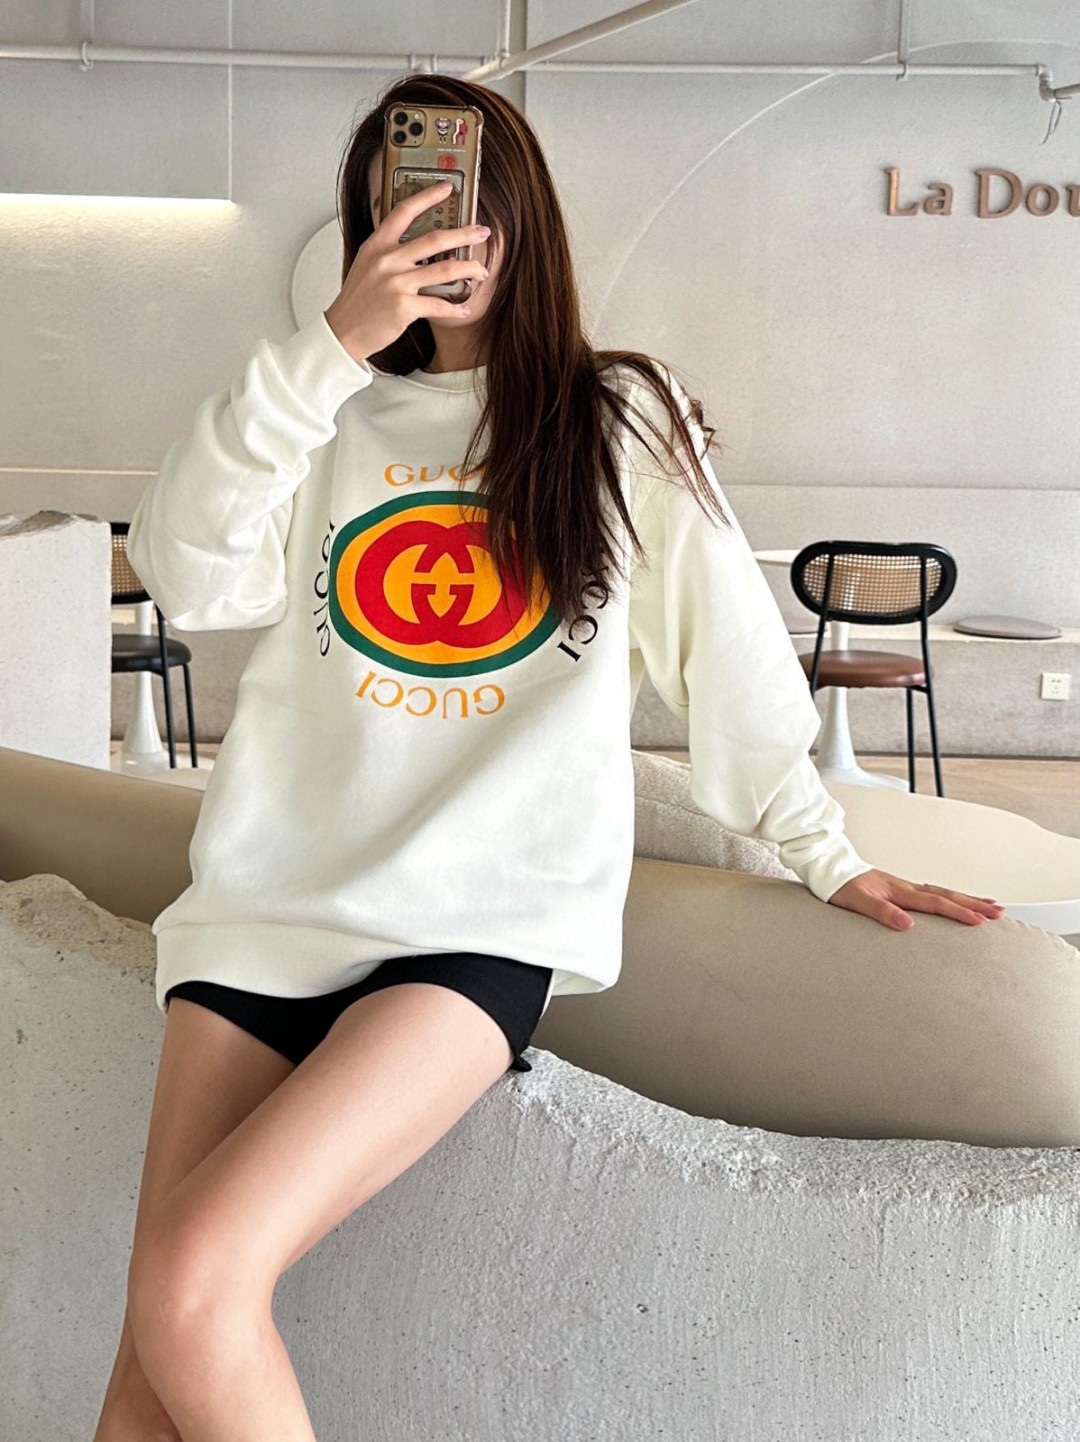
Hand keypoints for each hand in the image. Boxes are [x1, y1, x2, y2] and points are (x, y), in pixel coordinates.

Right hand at [324, 181, 490, 365]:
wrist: (344, 331)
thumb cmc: (357, 301)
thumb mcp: (367, 265)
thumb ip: (388, 251)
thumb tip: (416, 246)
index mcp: (378, 245)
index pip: (404, 212)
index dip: (427, 196)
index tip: (446, 188)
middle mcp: (388, 260)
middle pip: (434, 239)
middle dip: (464, 234)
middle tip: (482, 232)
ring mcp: (397, 283)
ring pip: (443, 270)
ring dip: (468, 269)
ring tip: (482, 271)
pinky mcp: (404, 307)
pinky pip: (439, 305)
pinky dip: (456, 308)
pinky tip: (465, 308)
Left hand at [827, 868, 1005, 930]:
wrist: (829, 868)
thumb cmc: (841, 886)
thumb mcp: (858, 902)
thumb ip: (882, 912)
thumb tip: (907, 924)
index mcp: (899, 891)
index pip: (935, 903)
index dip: (958, 912)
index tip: (979, 921)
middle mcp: (906, 887)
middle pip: (947, 895)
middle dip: (974, 904)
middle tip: (999, 912)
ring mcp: (904, 887)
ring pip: (943, 892)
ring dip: (966, 899)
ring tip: (989, 905)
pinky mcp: (900, 889)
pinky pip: (932, 893)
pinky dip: (949, 897)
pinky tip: (955, 901)